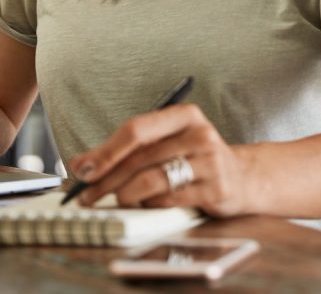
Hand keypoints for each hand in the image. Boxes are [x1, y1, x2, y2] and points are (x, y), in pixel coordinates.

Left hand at [67, 104, 253, 216]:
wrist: (240, 177)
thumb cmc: (192, 158)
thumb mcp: (163, 144)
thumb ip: (124, 151)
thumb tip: (80, 164)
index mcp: (185, 115)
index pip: (136, 129)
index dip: (106, 151)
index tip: (84, 170)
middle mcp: (200, 134)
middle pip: (141, 158)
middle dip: (108, 179)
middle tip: (88, 194)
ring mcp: (211, 161)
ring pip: (153, 180)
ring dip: (126, 194)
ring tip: (118, 199)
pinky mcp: (216, 189)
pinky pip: (169, 199)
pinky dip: (150, 204)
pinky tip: (146, 203)